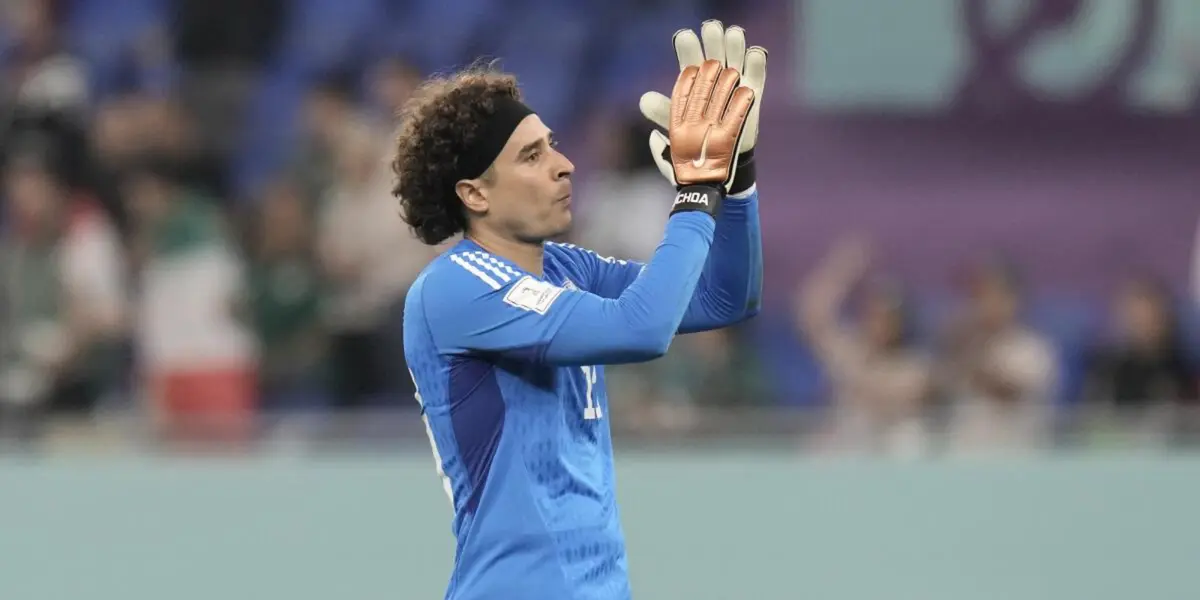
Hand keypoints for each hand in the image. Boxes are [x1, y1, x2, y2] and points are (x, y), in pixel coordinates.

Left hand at [641, 20, 767, 193]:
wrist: (714, 169)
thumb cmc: (690, 148)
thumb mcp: (672, 133)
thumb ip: (661, 114)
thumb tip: (644, 99)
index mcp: (692, 87)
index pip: (690, 62)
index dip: (687, 48)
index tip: (684, 37)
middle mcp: (714, 82)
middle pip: (714, 55)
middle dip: (713, 40)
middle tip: (711, 28)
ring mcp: (735, 88)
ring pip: (736, 60)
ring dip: (735, 45)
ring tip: (732, 34)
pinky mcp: (753, 98)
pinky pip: (757, 78)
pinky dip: (756, 64)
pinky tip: (754, 52)